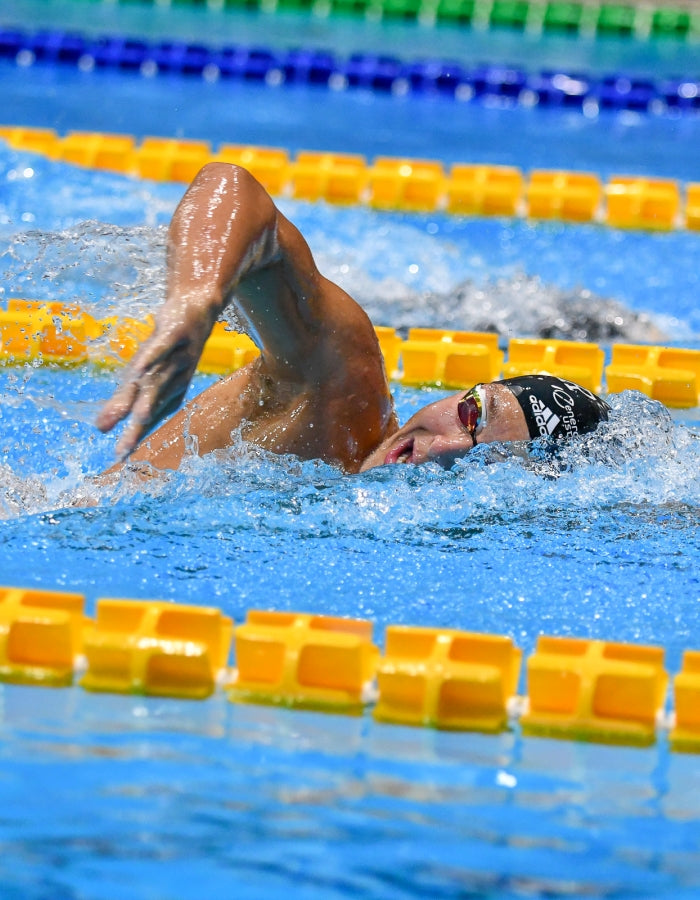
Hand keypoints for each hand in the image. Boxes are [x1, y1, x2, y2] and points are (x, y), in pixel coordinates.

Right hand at [96, 304, 213, 458]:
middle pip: (151, 405)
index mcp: (165, 390)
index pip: (148, 417)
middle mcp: (170, 378)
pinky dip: (151, 358)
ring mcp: (174, 356)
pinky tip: (138, 369)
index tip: (119, 458)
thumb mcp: (146, 374)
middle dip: (139, 428)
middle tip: (124, 450)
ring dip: (147, 399)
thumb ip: (125, 399)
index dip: (134, 436)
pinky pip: (161, 347)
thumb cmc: (170, 348)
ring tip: (136, 419)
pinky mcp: (173, 333)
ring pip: (157, 381)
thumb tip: (99, 427)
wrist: (197, 309)